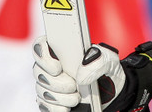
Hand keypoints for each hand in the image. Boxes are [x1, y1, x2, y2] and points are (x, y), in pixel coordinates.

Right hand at [32, 37, 151, 111]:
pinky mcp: (51, 101)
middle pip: (38, 71)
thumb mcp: (109, 60)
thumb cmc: (107, 70)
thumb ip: (98, 60)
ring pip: (41, 90)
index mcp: (62, 49)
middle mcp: (52, 65)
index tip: (57, 67)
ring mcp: (50, 84)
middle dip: (56, 82)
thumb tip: (81, 74)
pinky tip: (68, 107)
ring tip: (76, 98)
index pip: (40, 45)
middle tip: (73, 86)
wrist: (113, 92)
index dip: (43, 55)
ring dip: (59, 96)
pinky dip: (56, 108)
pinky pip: (44, 105)